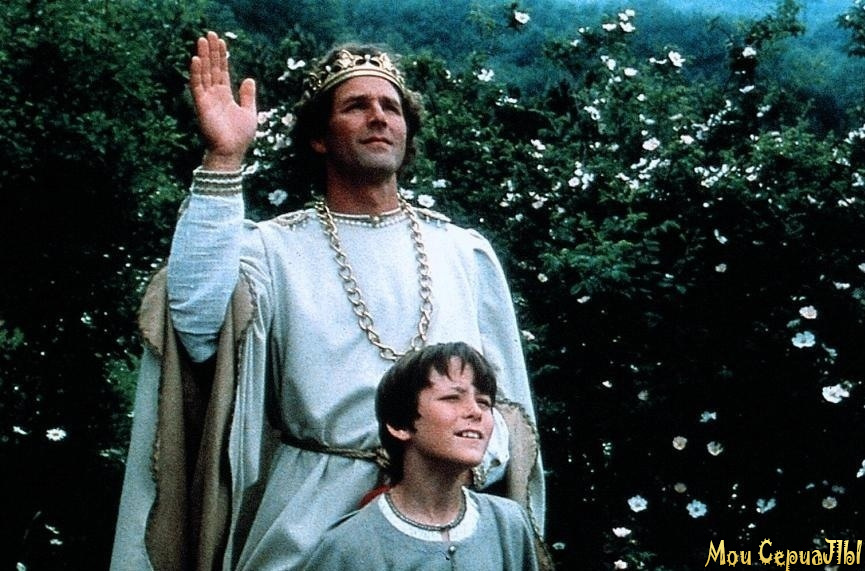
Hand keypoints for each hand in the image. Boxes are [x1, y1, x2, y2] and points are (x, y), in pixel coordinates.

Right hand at [189, 31, 256, 170]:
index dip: (222, 56)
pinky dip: (196, 72)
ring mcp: (207, 99)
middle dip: (211, 51)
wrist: (232, 152)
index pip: (223, 71)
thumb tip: (250, 79)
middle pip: (212, 68)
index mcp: (226, 95)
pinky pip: (197, 86)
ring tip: (202, 40)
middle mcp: (215, 94)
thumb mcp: (249, 113)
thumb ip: (248, 96)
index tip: (221, 41)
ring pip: (204, 73)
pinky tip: (196, 59)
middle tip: (209, 33)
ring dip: (203, 56)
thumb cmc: (240, 137)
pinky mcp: (201, 105)